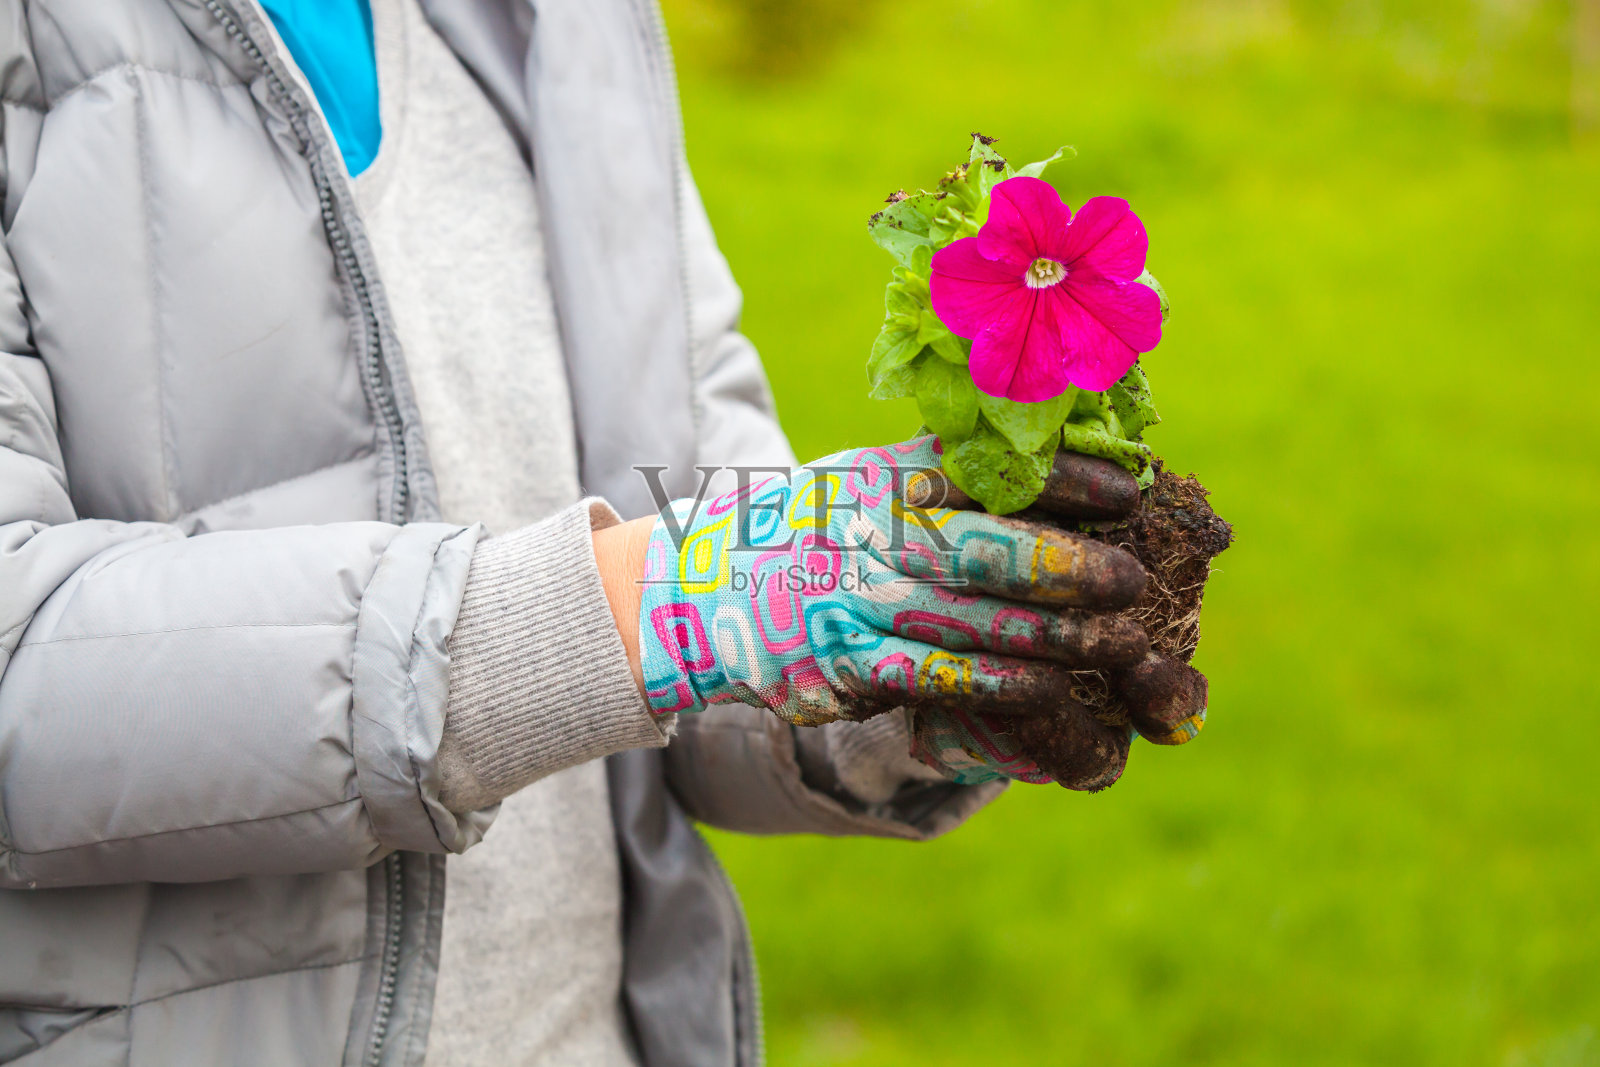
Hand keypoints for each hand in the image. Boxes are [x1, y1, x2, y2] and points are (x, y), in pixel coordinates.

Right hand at [633, 436, 1149, 727]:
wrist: (704, 589)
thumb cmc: (815, 527)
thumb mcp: (863, 476)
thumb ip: (946, 467)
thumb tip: (1058, 443)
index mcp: (879, 476)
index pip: (982, 468)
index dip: (1062, 479)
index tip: (1128, 490)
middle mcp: (863, 532)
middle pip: (981, 548)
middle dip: (1066, 566)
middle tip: (1132, 581)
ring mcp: (848, 600)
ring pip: (964, 619)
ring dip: (1050, 636)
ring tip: (1117, 643)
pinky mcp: (838, 664)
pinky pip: (928, 675)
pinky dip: (993, 684)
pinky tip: (1046, 690)